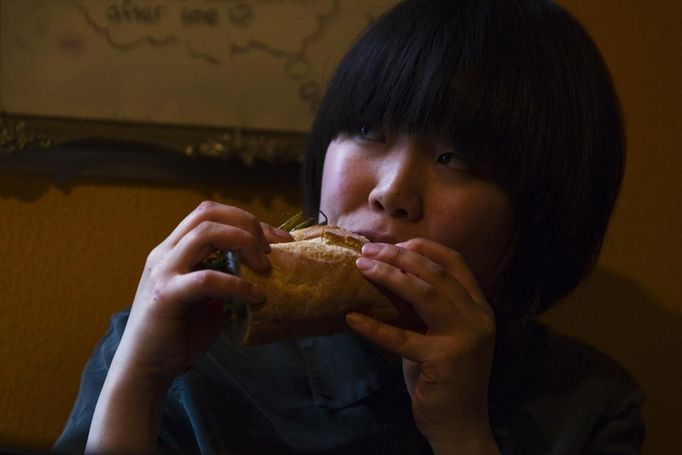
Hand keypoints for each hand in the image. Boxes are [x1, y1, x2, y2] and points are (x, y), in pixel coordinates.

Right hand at [116, 201, 292, 383]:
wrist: (144, 369)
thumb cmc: (179, 336)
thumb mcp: (209, 300)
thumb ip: (227, 280)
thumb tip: (263, 272)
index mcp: (174, 249)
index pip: (210, 213)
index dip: (246, 219)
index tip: (277, 239)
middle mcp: (165, 253)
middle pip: (208, 212)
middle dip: (247, 224)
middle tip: (271, 251)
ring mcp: (163, 271)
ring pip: (206, 233)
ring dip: (243, 243)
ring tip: (264, 269)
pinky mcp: (166, 296)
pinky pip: (207, 279)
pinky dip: (237, 284)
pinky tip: (255, 296)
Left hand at [346, 238, 498, 453]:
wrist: (459, 424)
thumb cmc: (444, 378)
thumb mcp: (442, 335)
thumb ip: (427, 309)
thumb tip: (389, 277)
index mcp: (479, 307)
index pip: (456, 263)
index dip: (424, 247)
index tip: (395, 242)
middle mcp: (478, 317)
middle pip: (435, 272)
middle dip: (400, 255)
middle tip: (368, 250)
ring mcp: (464, 338)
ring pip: (424, 293)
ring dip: (389, 275)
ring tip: (362, 267)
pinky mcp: (444, 360)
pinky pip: (401, 337)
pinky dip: (374, 326)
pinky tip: (352, 318)